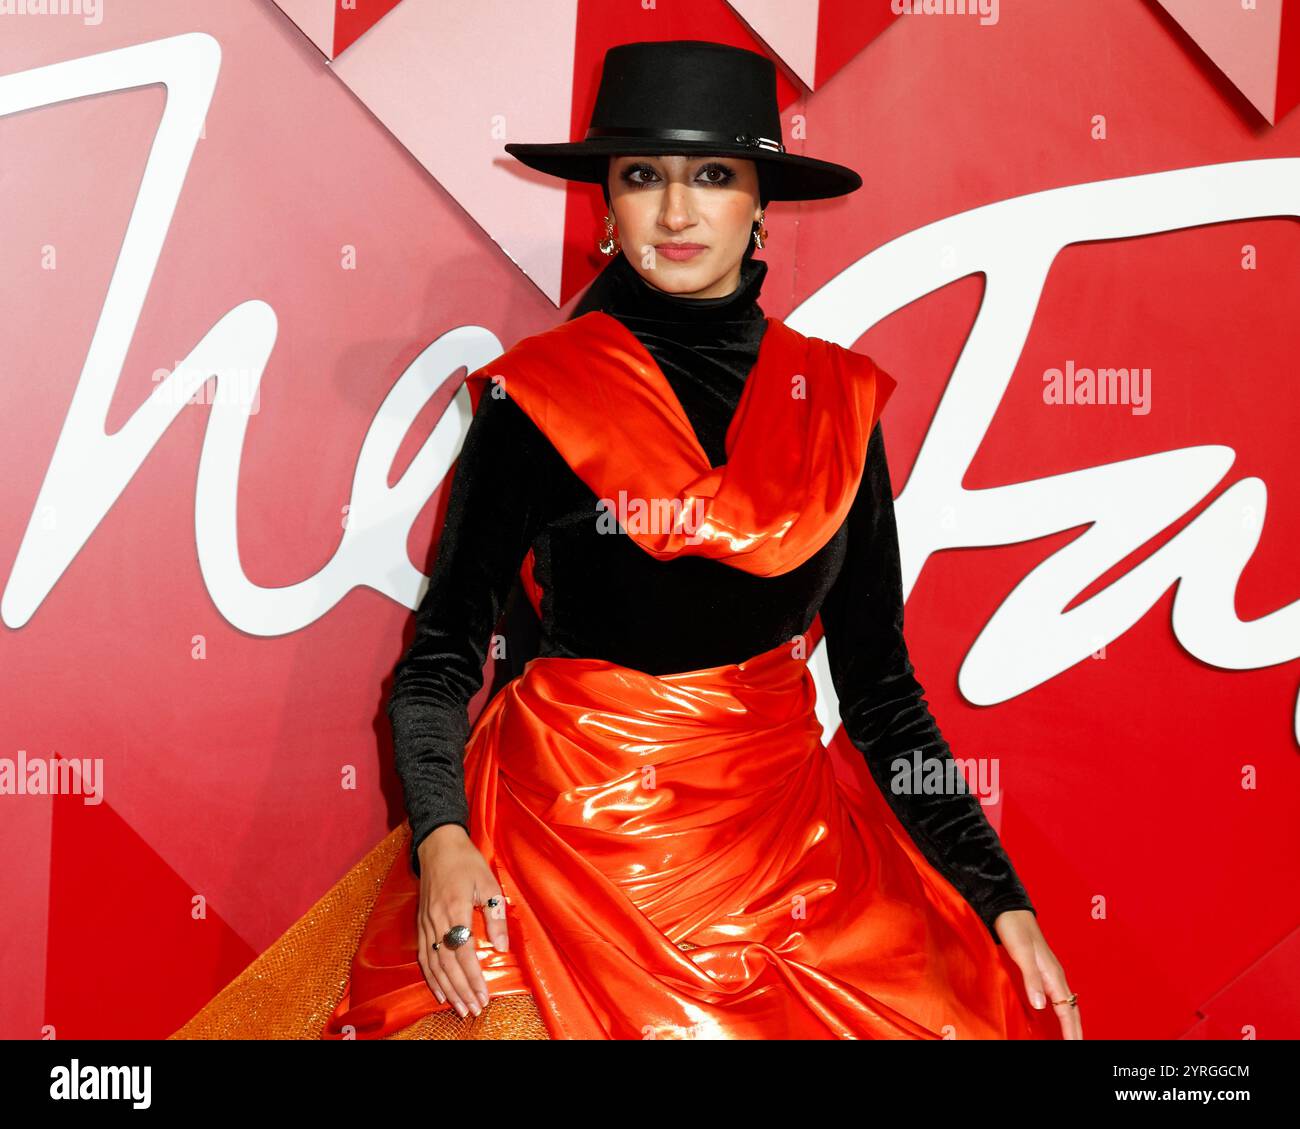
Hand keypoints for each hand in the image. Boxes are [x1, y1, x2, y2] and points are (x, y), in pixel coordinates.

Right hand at [415, 824, 509, 1018]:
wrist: (438, 845)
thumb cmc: (466, 862)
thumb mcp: (487, 882)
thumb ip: (495, 915)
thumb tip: (501, 947)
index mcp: (454, 909)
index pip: (463, 952)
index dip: (473, 977)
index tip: (484, 995)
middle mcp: (436, 920)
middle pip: (447, 964)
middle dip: (461, 990)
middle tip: (474, 1009)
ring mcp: (425, 923)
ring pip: (433, 964)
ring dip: (447, 989)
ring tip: (460, 1008)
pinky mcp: (420, 924)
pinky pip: (423, 956)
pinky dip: (430, 978)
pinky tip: (440, 992)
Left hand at [994, 909, 1082, 1039]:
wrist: (1010, 910)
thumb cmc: (1015, 929)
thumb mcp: (1021, 953)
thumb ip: (1032, 979)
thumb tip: (1042, 1005)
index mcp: (1053, 974)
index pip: (1067, 1009)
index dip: (1071, 1030)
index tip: (1075, 1045)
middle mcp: (1055, 975)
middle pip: (1071, 1009)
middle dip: (1075, 1030)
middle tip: (1077, 1046)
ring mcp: (1049, 973)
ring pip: (1066, 1003)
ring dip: (1070, 1022)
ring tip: (1072, 1037)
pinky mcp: (1041, 970)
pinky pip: (1057, 996)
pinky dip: (1061, 1011)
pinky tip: (1057, 1015)